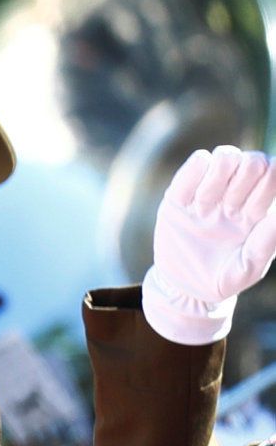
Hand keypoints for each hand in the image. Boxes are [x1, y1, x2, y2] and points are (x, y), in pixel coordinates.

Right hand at [143, 146, 275, 345]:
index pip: (274, 174)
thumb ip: (266, 242)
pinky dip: (196, 169)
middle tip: (231, 206)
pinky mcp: (178, 198)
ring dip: (220, 174)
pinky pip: (192, 168)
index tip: (253, 210)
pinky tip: (192, 197)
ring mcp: (207, 195)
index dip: (270, 181)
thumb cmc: (222, 280)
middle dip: (246, 176)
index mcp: (258, 210)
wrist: (184, 289)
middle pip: (253, 160)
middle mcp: (236, 197)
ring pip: (225, 156)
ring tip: (207, 203)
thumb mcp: (247, 268)